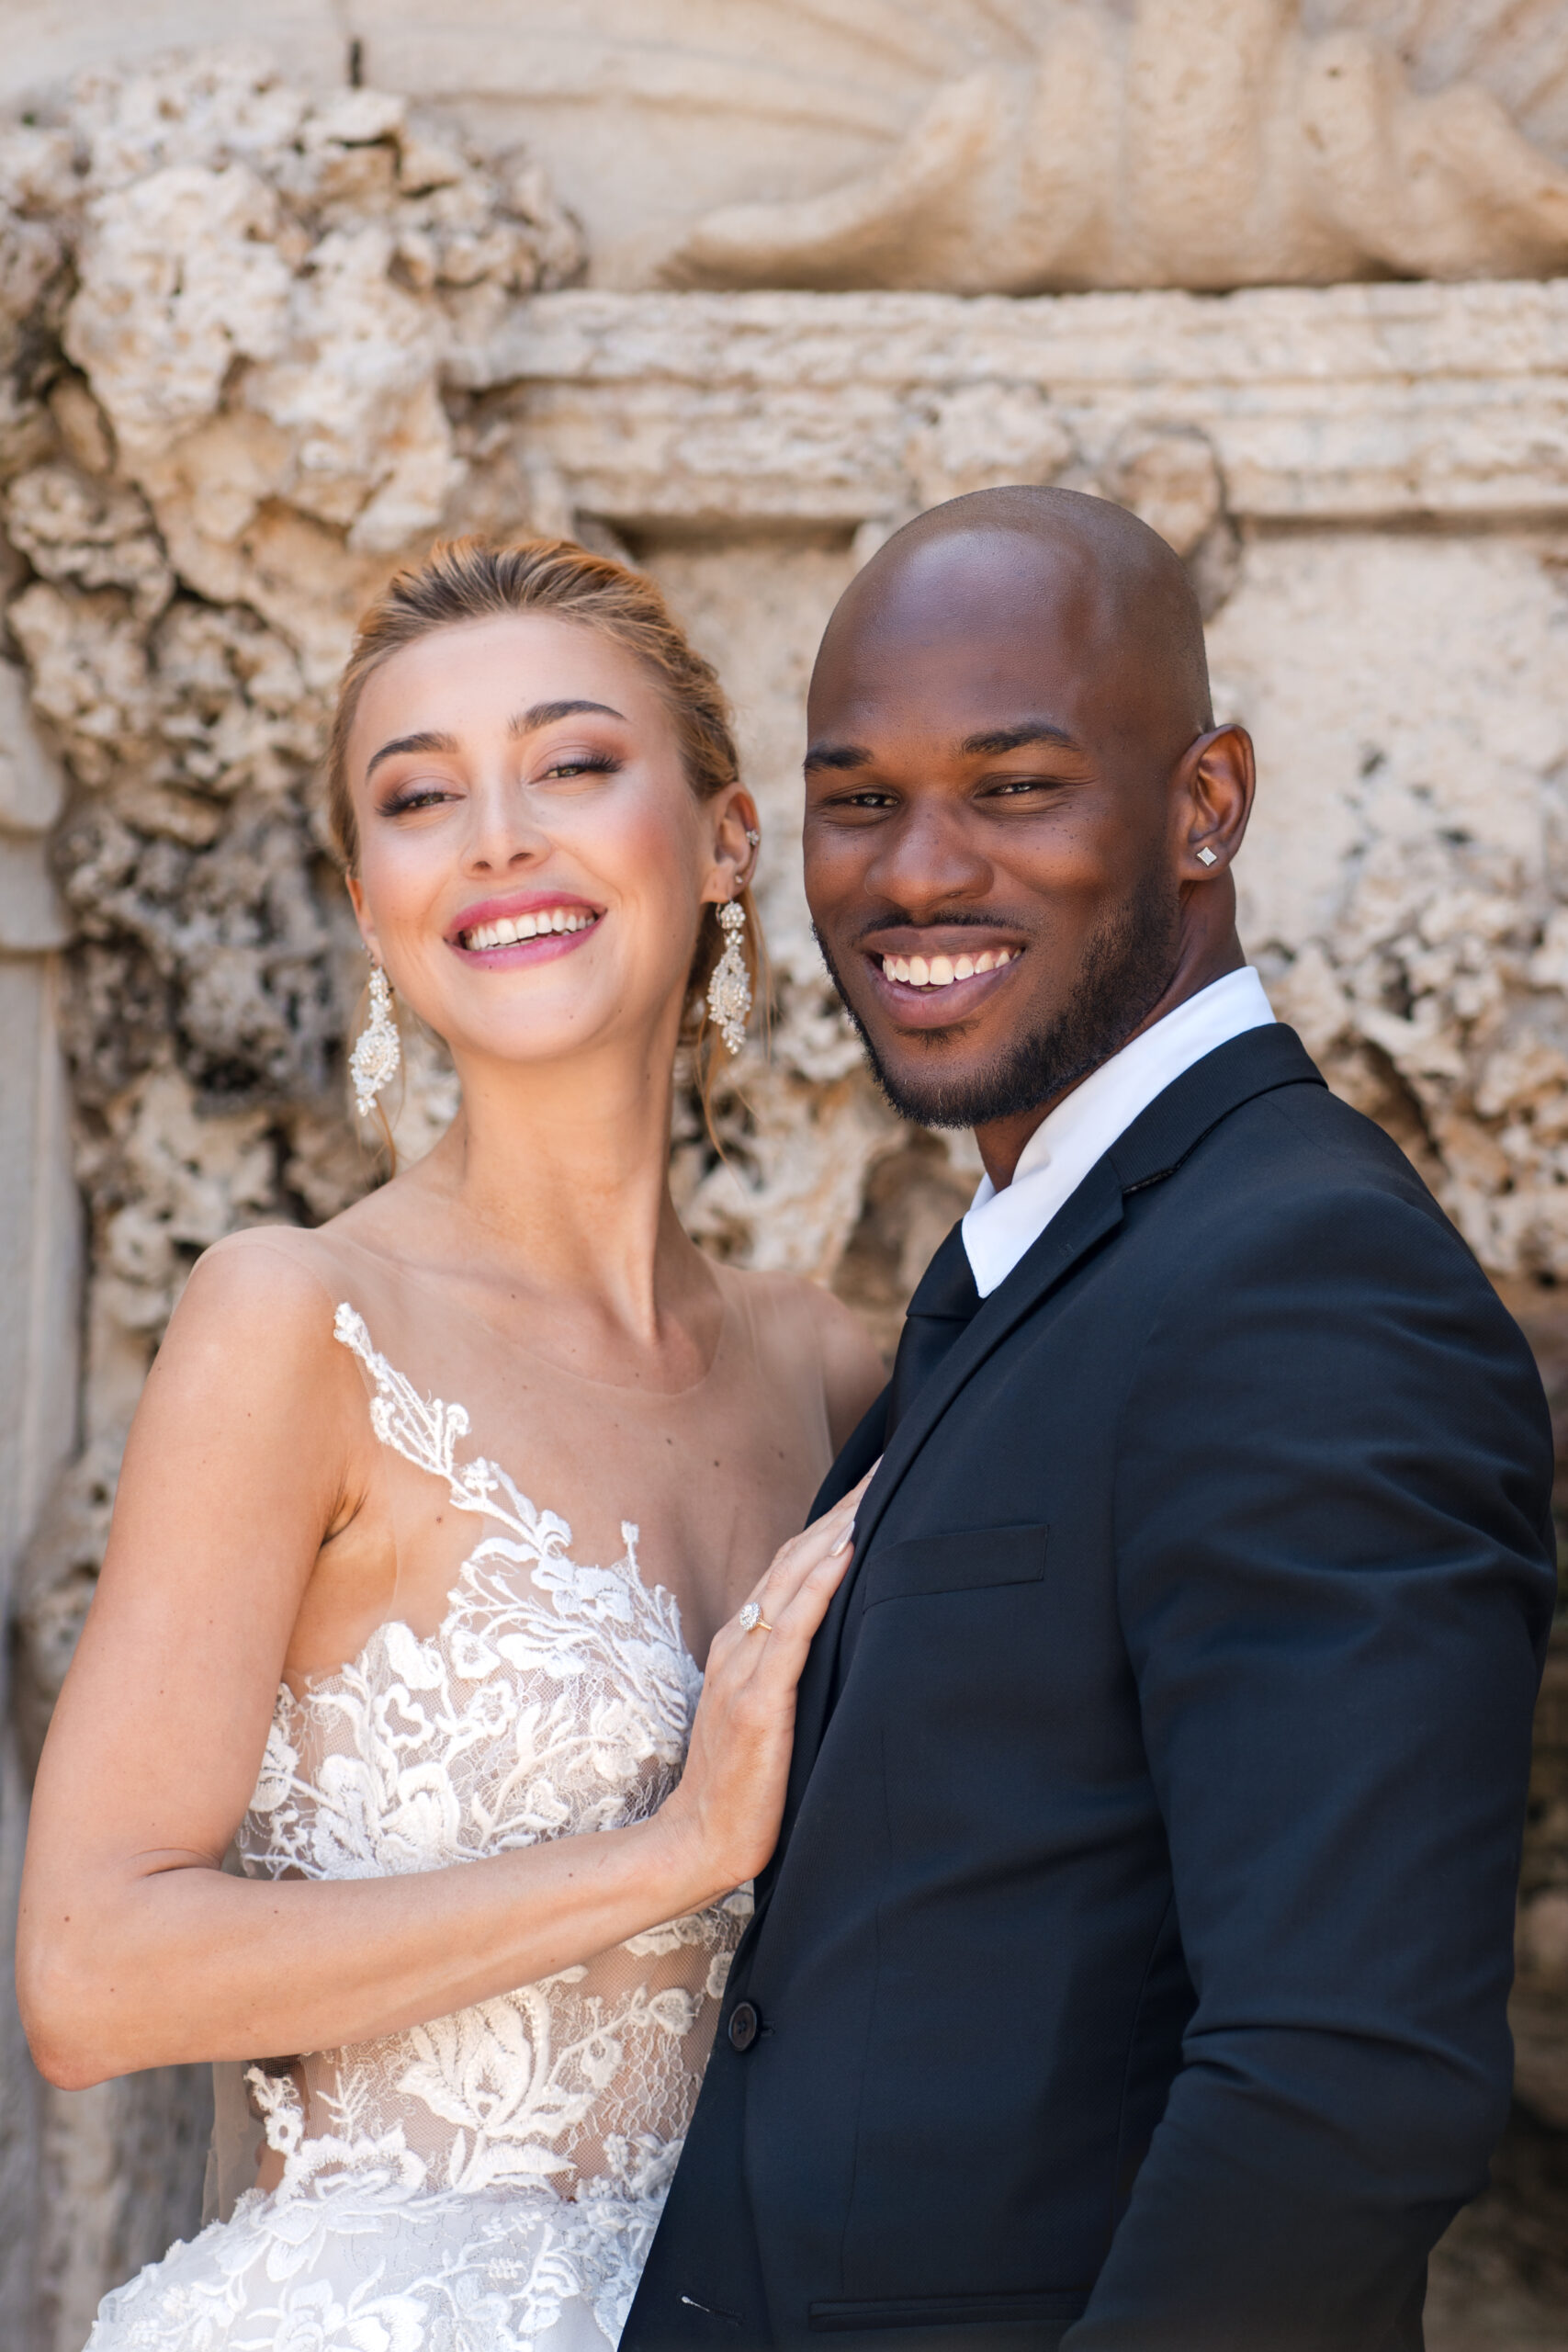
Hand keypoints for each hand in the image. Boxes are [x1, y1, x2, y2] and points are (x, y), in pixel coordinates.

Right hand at [656, 1467, 876, 1903]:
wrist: (701, 1842)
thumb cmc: (747, 1785)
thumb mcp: (773, 1712)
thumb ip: (797, 1670)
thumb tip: (849, 1638)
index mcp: (745, 1643)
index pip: (793, 1564)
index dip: (834, 1519)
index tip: (876, 1482)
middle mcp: (741, 1644)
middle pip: (795, 1557)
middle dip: (843, 1509)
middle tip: (889, 1464)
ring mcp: (745, 1671)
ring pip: (793, 1581)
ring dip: (837, 1531)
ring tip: (877, 1491)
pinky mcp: (756, 1703)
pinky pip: (791, 1633)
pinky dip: (818, 1587)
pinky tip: (846, 1555)